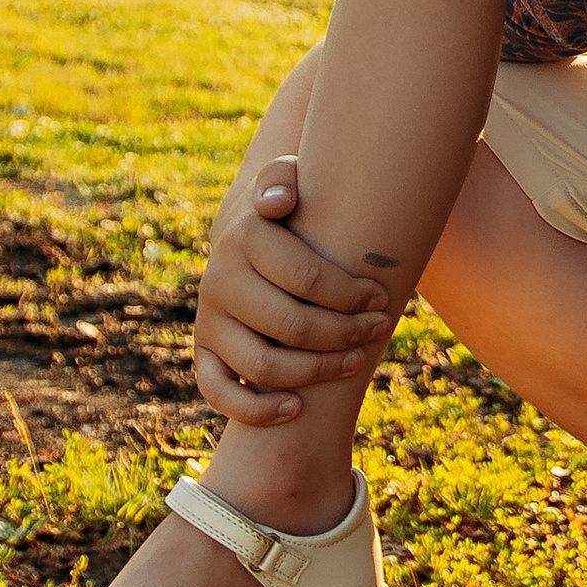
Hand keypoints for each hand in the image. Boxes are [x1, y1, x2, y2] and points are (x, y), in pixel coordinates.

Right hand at [191, 156, 394, 425]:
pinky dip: (255, 408)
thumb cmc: (289, 211)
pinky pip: (218, 392)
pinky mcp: (204, 351)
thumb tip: (279, 202)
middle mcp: (219, 281)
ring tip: (356, 363)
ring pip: (262, 366)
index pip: (306, 278)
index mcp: (244, 238)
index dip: (351, 294)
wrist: (246, 235)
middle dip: (345, 334)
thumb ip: (282, 178)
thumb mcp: (286, 180)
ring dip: (316, 372)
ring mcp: (210, 320)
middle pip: (291, 326)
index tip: (382, 297)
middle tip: (379, 329)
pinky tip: (296, 409)